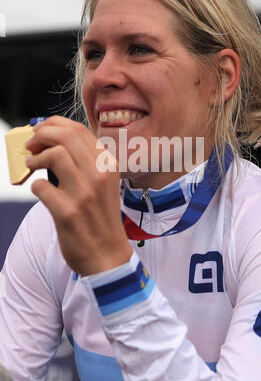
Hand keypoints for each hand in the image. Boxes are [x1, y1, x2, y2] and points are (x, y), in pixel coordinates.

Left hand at [25, 116, 131, 275]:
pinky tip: (41, 192)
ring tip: (31, 164)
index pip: (79, 130)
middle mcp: (100, 175)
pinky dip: (35, 185)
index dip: (54, 124)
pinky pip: (41, 186)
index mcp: (109, 165)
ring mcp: (84, 193)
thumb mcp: (104, 184)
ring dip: (36, 157)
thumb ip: (86, 163)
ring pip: (55, 154)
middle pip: (66, 136)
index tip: (41, 130)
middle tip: (31, 144)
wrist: (108, 256)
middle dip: (41, 134)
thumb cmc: (101, 218)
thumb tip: (54, 142)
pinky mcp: (67, 212)